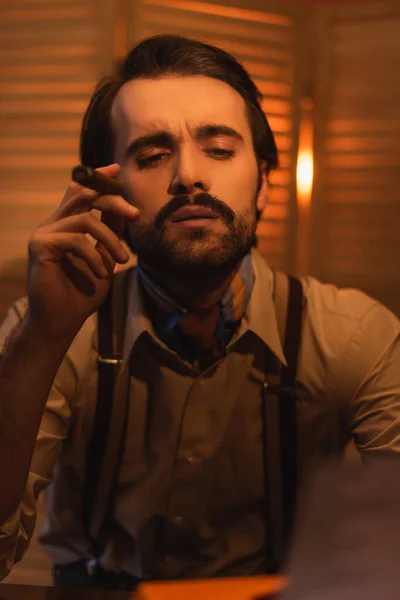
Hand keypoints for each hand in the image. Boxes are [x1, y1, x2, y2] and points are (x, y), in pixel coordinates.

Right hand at [26, 164, 138, 339]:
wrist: (61, 321)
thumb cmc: (81, 293)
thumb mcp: (104, 257)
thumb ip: (110, 232)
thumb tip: (124, 207)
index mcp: (65, 224)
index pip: (78, 191)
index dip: (97, 178)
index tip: (116, 170)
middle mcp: (52, 224)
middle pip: (82, 195)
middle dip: (112, 200)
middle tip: (136, 214)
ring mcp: (43, 234)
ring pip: (84, 219)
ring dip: (110, 239)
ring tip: (122, 260)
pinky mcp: (39, 247)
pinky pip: (75, 240)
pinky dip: (94, 256)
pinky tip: (101, 273)